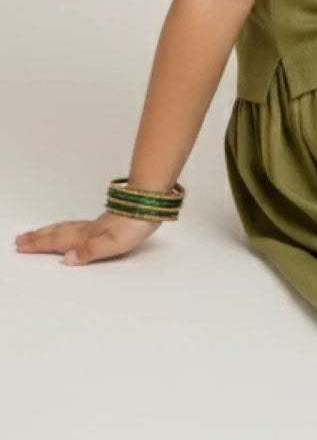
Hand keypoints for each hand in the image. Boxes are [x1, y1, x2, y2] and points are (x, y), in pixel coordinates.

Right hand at [15, 209, 161, 264]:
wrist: (149, 203)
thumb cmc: (133, 225)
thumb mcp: (112, 244)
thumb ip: (88, 252)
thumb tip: (66, 259)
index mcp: (86, 236)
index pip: (57, 241)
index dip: (39, 244)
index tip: (20, 246)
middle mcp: (87, 229)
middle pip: (58, 233)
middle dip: (38, 237)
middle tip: (20, 239)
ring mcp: (96, 225)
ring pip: (66, 227)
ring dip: (49, 231)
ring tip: (37, 233)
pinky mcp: (105, 222)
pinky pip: (76, 225)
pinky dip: (65, 227)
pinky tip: (70, 229)